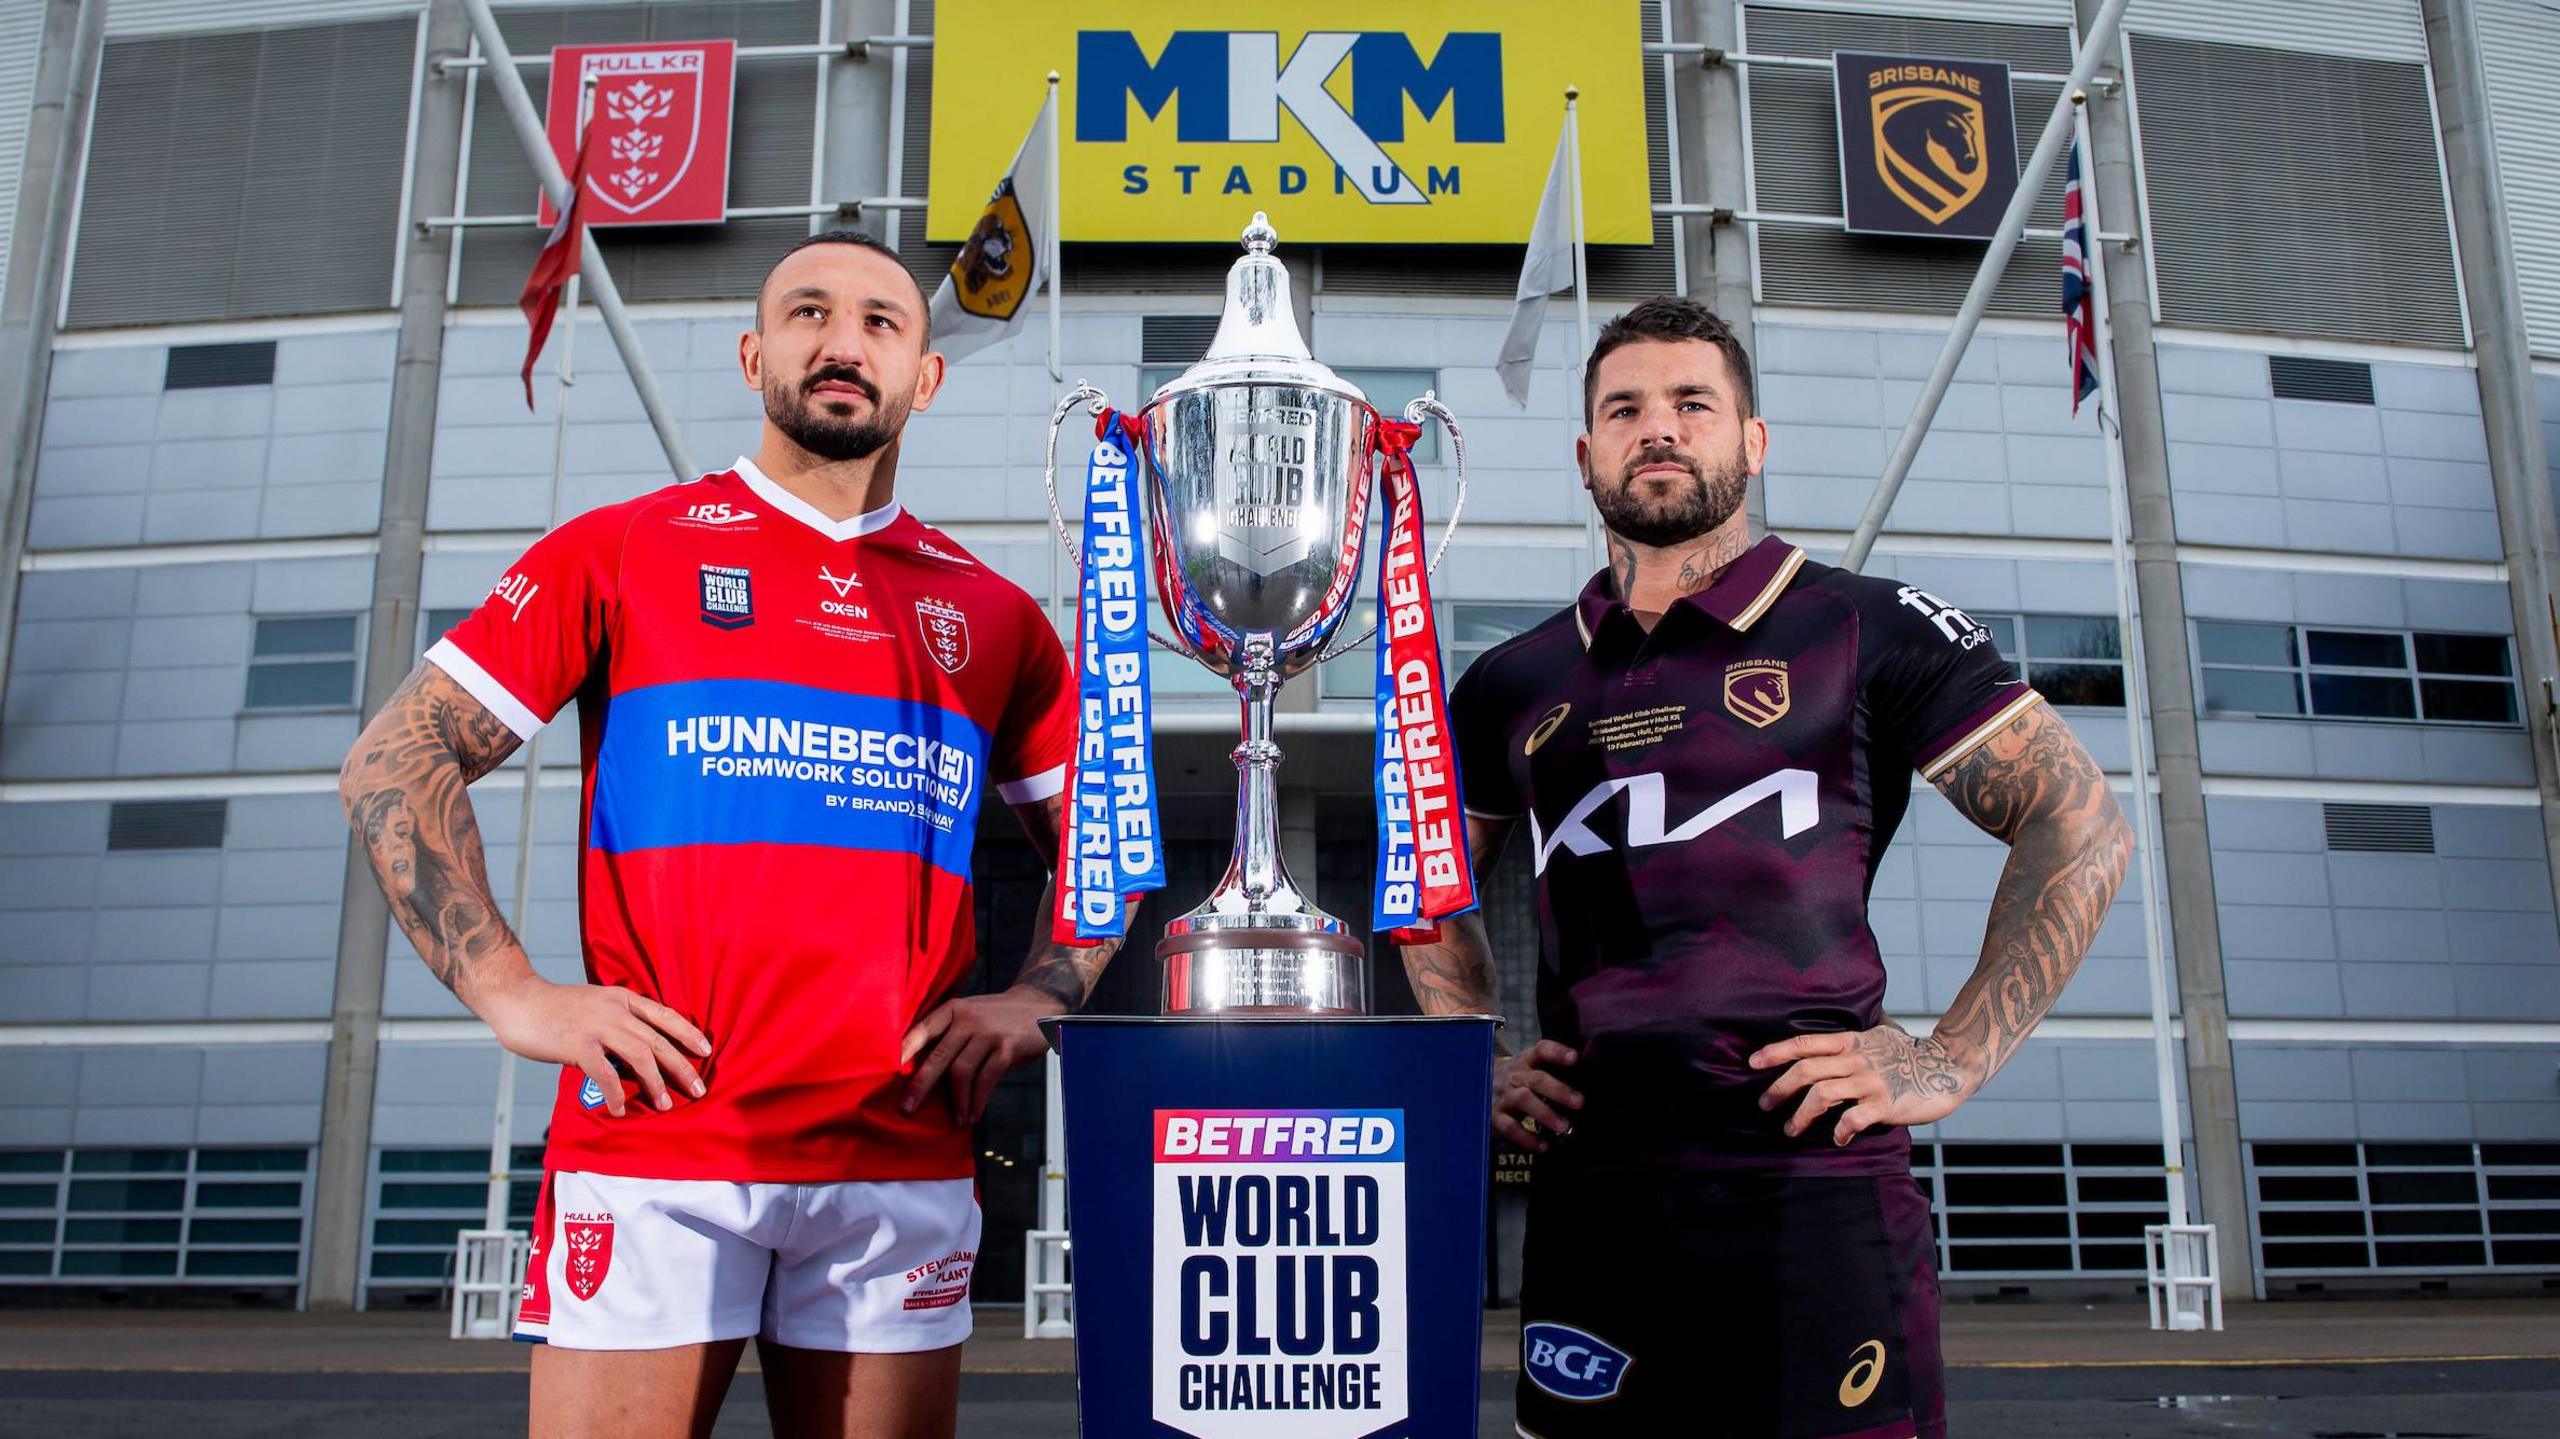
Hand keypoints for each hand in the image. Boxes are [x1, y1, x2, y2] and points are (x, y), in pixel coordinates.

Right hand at [472, 971, 710, 1118]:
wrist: (518, 1000)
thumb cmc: (555, 1007)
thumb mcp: (595, 1004)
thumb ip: (616, 1021)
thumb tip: (635, 1053)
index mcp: (621, 998)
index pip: (664, 1015)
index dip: (687, 1033)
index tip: (706, 1050)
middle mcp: (615, 1010)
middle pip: (658, 1040)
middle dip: (681, 1066)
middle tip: (698, 1089)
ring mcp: (597, 1027)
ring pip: (639, 1056)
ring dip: (655, 1083)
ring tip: (665, 1105)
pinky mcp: (577, 1045)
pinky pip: (605, 1074)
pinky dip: (616, 1094)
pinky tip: (621, 1109)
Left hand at [899, 983, 1063, 1124]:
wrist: (1040, 1006)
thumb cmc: (997, 1016)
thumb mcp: (970, 1015)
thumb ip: (950, 1036)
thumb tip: (924, 1073)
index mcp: (953, 1010)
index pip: (923, 1029)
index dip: (905, 1049)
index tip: (890, 1071)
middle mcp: (968, 1020)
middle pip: (938, 1057)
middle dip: (921, 1086)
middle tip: (907, 1109)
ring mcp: (989, 1033)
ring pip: (962, 1072)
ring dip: (956, 1101)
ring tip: (955, 1120)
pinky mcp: (1008, 1048)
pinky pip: (987, 1079)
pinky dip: (978, 1100)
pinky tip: (973, 1113)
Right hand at [1493, 1039, 1582, 1152]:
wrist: (1477, 1085)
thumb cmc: (1517, 1079)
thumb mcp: (1528, 1068)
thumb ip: (1552, 1072)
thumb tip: (1589, 1081)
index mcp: (1526, 1061)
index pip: (1541, 1050)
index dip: (1557, 1052)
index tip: (1575, 1058)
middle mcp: (1514, 1076)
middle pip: (1536, 1079)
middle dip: (1558, 1090)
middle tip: (1579, 1103)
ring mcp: (1504, 1095)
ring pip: (1524, 1100)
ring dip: (1545, 1114)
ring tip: (1564, 1126)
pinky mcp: (1495, 1115)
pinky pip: (1510, 1127)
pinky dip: (1527, 1138)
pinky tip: (1543, 1146)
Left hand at [1749, 1021, 1975, 1146]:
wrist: (1948, 1065)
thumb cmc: (1908, 1054)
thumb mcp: (1876, 1037)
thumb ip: (1850, 1041)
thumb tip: (1822, 1044)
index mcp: (1850, 1041)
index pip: (1805, 1042)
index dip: (1776, 1051)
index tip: (1752, 1063)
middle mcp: (1856, 1059)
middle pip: (1806, 1071)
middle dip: (1779, 1089)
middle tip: (1765, 1105)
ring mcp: (1870, 1081)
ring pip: (1822, 1096)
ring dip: (1801, 1116)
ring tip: (1791, 1130)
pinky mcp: (1885, 1104)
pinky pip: (1852, 1119)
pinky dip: (1840, 1132)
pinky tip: (1838, 1139)